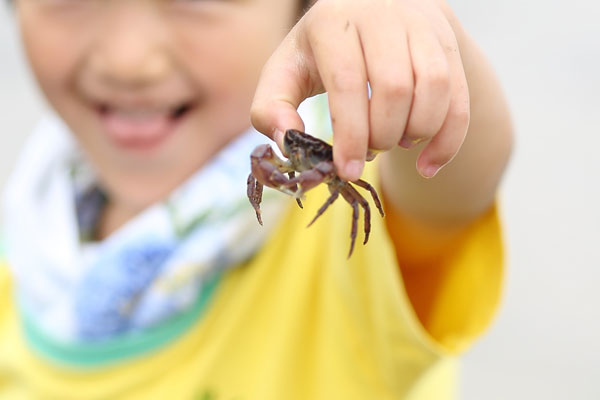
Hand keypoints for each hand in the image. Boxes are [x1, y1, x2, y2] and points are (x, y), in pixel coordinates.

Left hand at [251, 0, 469, 180]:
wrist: (371, 15)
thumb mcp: (285, 72)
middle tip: (369, 150)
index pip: (348, 82)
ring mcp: (421, 25)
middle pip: (394, 88)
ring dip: (416, 133)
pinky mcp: (447, 42)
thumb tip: (287, 141)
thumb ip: (271, 108)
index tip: (348, 170)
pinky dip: (448, 140)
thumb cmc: (322, 54)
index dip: (350, 134)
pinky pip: (460, 96)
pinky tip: (428, 164)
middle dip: (381, 135)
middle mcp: (382, 14)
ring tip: (395, 143)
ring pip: (434, 88)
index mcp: (333, 21)